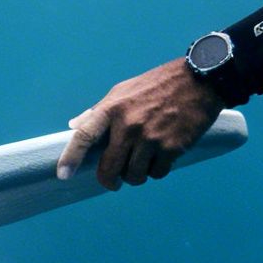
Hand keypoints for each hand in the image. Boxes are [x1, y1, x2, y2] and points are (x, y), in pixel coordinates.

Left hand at [57, 59, 228, 189]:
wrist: (199, 80)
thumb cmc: (156, 85)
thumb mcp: (122, 90)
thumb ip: (98, 111)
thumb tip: (74, 125)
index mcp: (112, 108)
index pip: (84, 136)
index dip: (71, 158)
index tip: (63, 174)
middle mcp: (129, 125)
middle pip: (109, 168)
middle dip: (109, 180)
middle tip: (114, 182)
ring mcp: (150, 138)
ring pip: (134, 175)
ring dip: (137, 175)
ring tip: (143, 162)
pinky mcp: (171, 147)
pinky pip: (157, 173)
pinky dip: (157, 170)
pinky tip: (161, 157)